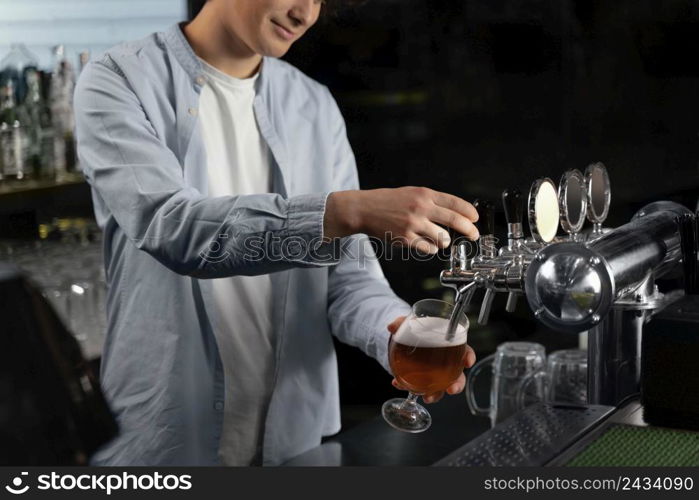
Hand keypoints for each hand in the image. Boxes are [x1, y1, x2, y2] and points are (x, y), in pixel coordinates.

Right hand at [323, 187, 478, 254]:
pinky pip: (429, 248)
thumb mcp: (412, 193)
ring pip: (443, 238)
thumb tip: (455, 214)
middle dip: (469, 230)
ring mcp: (414, 224)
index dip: (469, 213)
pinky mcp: (406, 239)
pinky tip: (425, 243)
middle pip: (455, 221)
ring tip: (436, 238)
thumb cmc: (388, 201)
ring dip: (444, 241)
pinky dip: (431, 248)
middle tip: (473, 235)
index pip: (456, 203)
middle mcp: (421, 208)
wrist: (364, 209)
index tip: (475, 219)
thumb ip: (432, 201)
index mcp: (424, 194)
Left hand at [387, 315, 475, 403]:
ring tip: (427, 397)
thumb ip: (401, 323)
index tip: (467, 362)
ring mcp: (435, 373)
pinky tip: (398, 384)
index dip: (468, 356)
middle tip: (451, 390)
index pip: (465, 350)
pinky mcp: (422, 380)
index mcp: (448, 344)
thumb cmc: (413, 330)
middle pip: (458, 375)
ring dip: (436, 395)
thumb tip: (391, 326)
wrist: (400, 341)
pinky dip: (409, 388)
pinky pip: (420, 388)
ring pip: (442, 387)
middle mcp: (445, 361)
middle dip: (457, 384)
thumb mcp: (408, 324)